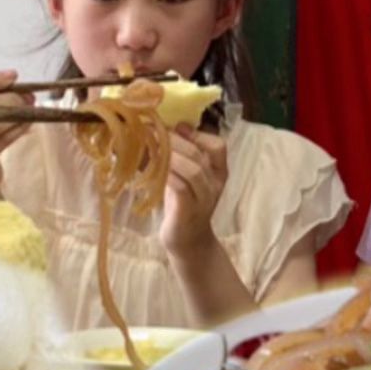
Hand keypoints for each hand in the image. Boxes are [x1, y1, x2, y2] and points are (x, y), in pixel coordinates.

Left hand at [159, 127, 227, 257]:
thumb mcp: (186, 178)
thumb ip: (183, 156)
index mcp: (218, 173)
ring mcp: (203, 199)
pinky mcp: (188, 212)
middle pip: (199, 155)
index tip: (177, 127)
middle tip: (153, 131)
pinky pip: (180, 188)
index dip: (198, 134)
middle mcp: (214, 185)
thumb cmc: (184, 205)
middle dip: (175, 141)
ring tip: (152, 148)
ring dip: (170, 156)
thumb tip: (168, 127)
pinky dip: (167, 175)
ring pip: (192, 170)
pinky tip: (152, 169)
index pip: (218, 146)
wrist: (188, 242)